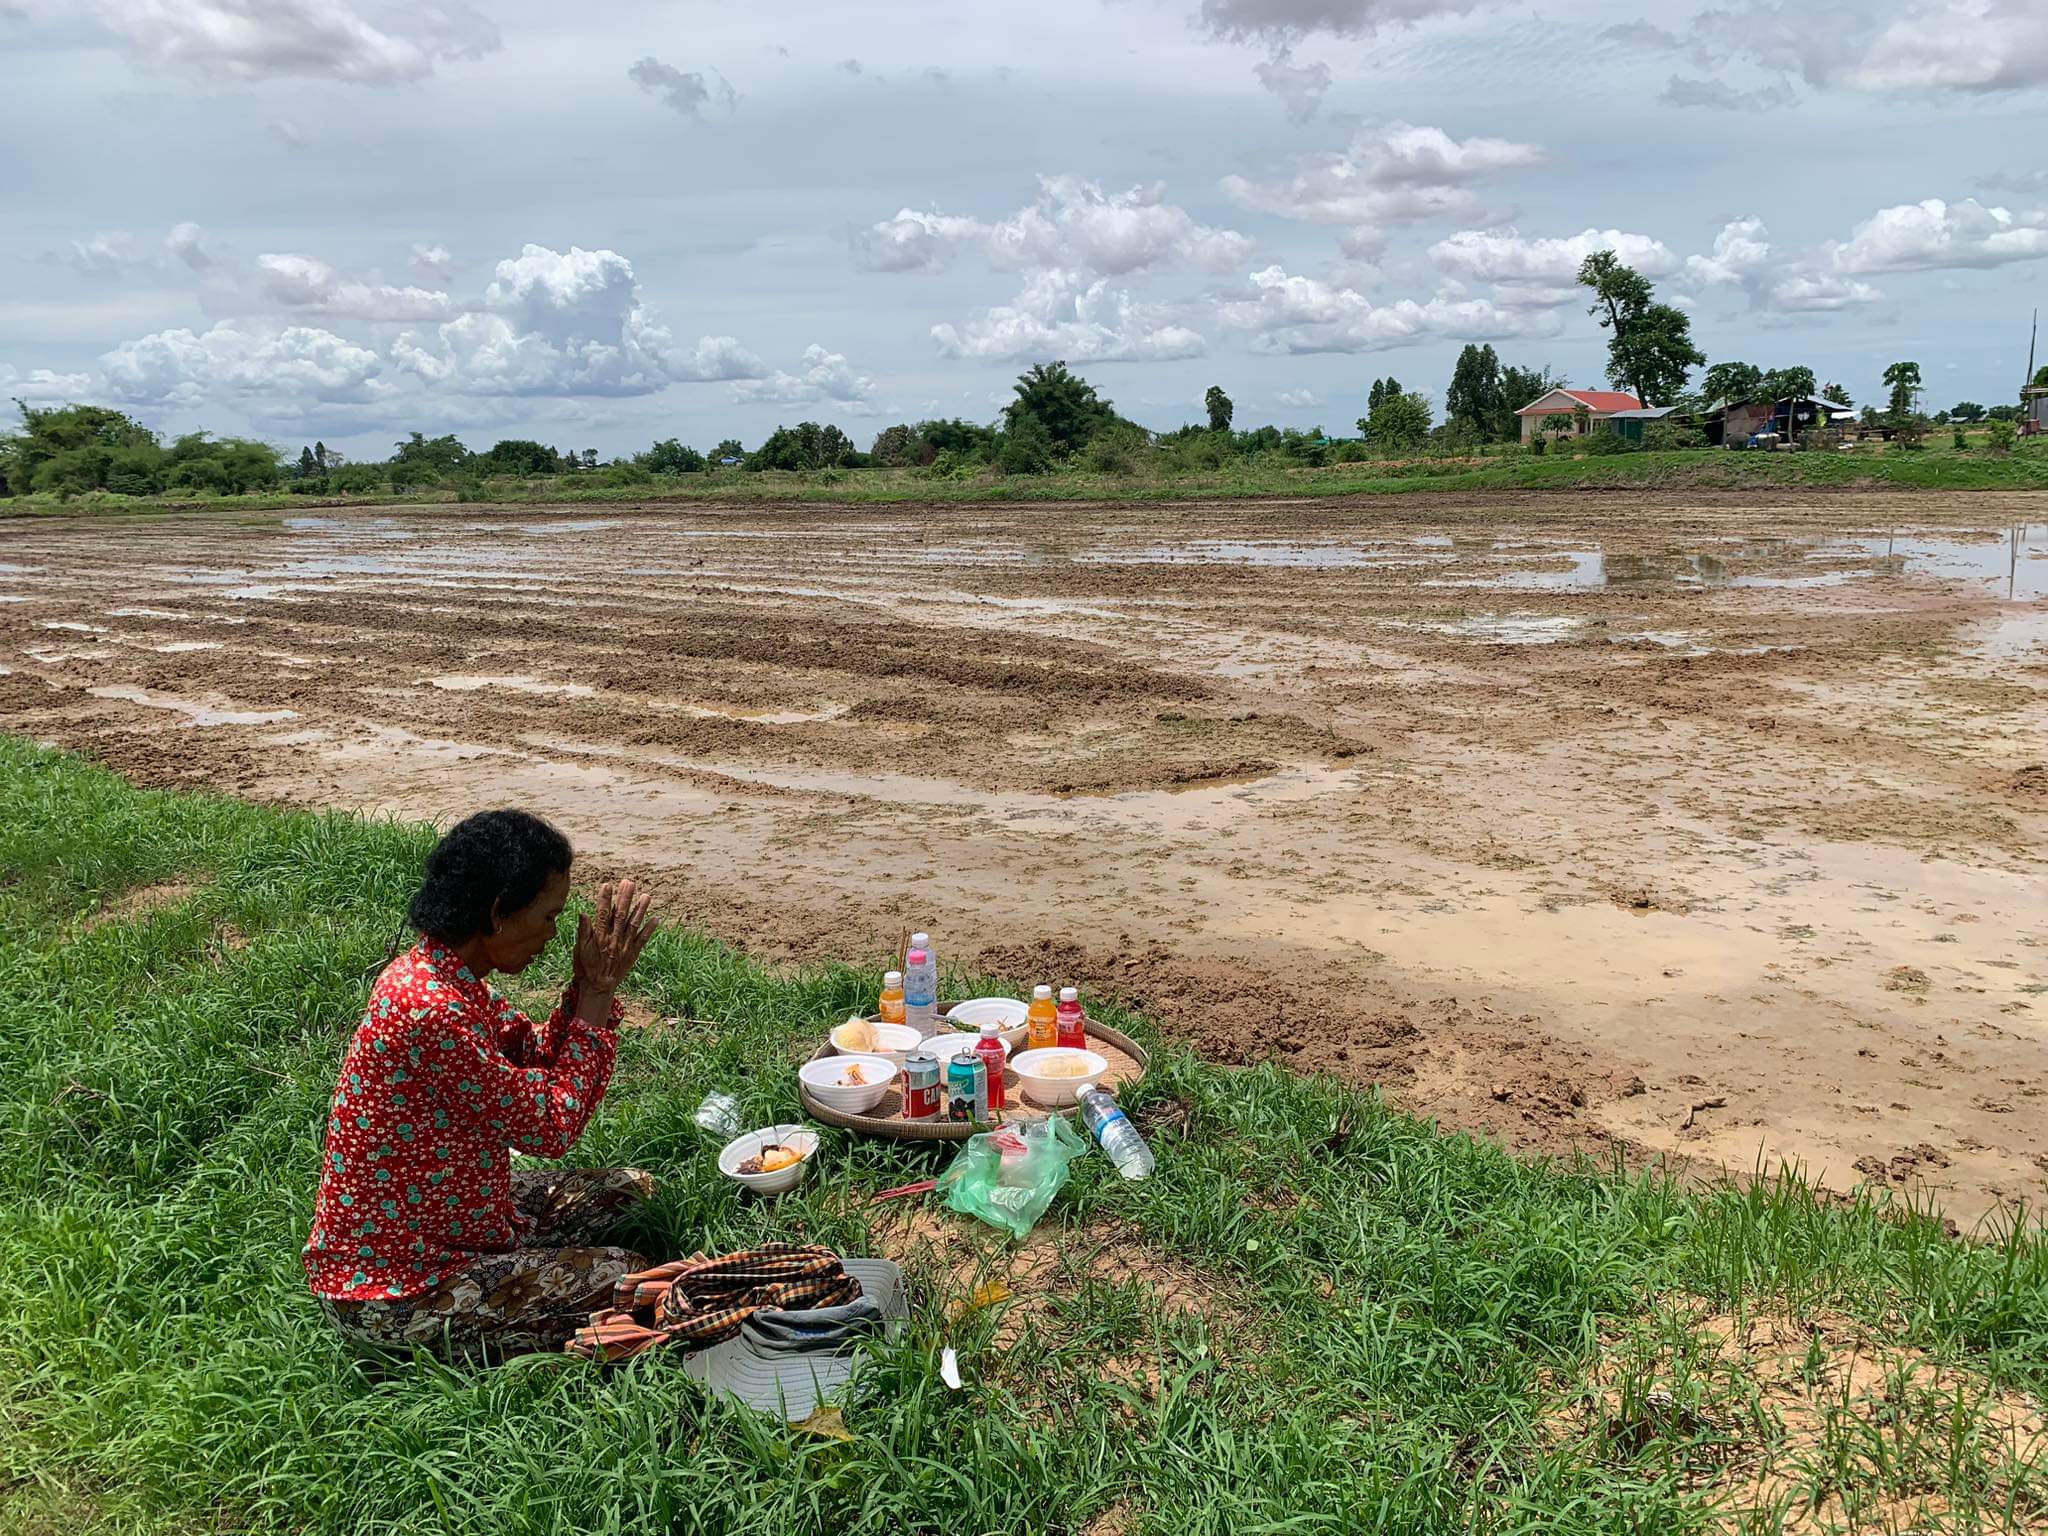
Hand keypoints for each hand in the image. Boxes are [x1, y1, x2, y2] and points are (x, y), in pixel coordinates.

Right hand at [572, 879, 657, 997]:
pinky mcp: (633, 953)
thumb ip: (583, 931)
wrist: (599, 988)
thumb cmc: (586, 968)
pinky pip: (643, 940)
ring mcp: (625, 946)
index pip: (603, 913)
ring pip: (634, 924)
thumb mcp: (579, 950)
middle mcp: (614, 939)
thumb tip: (584, 913)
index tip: (608, 884)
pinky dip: (650, 929)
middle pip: (621, 915)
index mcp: (600, 937)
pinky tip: (656, 919)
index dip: (605, 899)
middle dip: (625, 897)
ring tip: (646, 896)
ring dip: (641, 909)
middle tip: (629, 882)